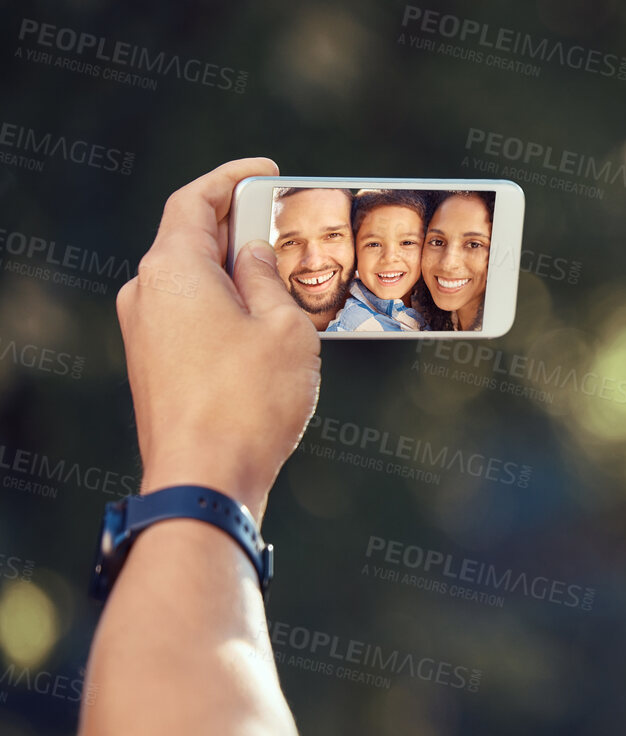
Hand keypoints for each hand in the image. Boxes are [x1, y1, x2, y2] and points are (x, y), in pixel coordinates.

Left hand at [117, 158, 319, 519]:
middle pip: (191, 239)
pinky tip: (264, 327)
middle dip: (239, 228)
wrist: (204, 480)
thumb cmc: (249, 403)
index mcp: (173, 269)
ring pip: (192, 282)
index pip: (196, 200)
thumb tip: (254, 256)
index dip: (232, 179)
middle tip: (288, 227)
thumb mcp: (285, 329)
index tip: (267, 172)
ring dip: (236, 274)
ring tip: (288, 283)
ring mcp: (144, 332)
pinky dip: (224, 307)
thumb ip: (270, 279)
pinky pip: (189, 317)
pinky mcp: (153, 366)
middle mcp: (146, 292)